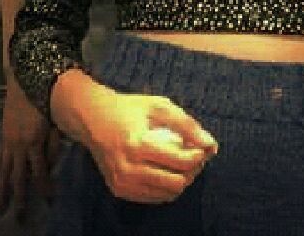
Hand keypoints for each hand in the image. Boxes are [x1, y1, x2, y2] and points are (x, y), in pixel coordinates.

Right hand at [0, 78, 58, 215]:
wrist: (25, 80)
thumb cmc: (46, 98)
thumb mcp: (55, 121)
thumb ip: (54, 145)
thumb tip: (53, 165)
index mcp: (33, 141)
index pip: (40, 171)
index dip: (44, 187)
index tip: (48, 201)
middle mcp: (18, 145)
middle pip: (18, 177)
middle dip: (19, 198)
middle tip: (18, 217)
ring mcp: (8, 141)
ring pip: (4, 171)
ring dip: (2, 190)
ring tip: (0, 206)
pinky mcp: (3, 136)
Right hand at [83, 82, 217, 203]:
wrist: (93, 119)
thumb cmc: (129, 109)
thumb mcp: (159, 106)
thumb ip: (187, 125)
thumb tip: (211, 144)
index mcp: (138, 144)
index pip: (180, 161)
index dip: (198, 156)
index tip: (203, 147)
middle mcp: (128, 168)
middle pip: (176, 182)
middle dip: (192, 171)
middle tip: (194, 156)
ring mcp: (122, 182)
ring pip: (166, 194)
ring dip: (181, 180)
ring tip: (182, 163)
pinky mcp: (119, 190)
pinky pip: (153, 197)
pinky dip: (165, 187)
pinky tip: (167, 170)